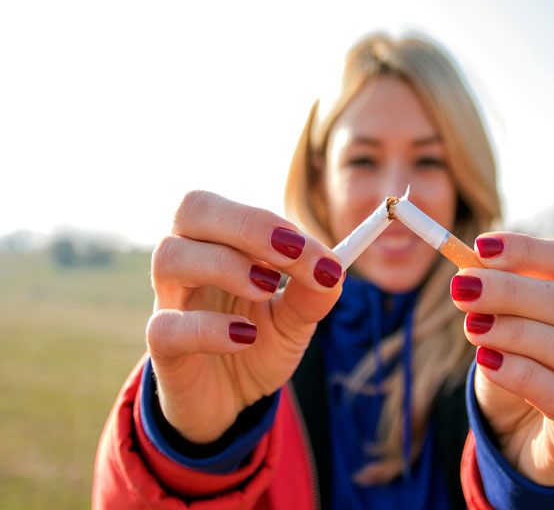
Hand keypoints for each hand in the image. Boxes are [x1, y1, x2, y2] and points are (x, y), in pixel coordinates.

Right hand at [146, 190, 343, 443]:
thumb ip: (311, 295)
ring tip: (266, 290)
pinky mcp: (162, 348)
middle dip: (247, 224)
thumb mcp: (293, 320)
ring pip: (170, 257)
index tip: (319, 255)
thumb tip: (334, 269)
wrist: (229, 401)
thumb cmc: (255, 344)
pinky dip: (207, 329)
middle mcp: (188, 262)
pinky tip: (245, 337)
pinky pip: (166, 328)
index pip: (236, 211)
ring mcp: (170, 302)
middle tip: (292, 252)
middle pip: (192, 209)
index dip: (273, 223)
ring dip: (225, 265)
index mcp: (219, 243)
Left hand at [451, 233, 553, 485]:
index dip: (527, 251)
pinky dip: (521, 374)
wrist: (519, 436)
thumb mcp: (508, 323)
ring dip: (515, 332)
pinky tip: (487, 362)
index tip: (480, 246)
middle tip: (462, 288)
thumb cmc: (518, 367)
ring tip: (471, 327)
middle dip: (511, 291)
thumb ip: (500, 290)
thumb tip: (476, 256)